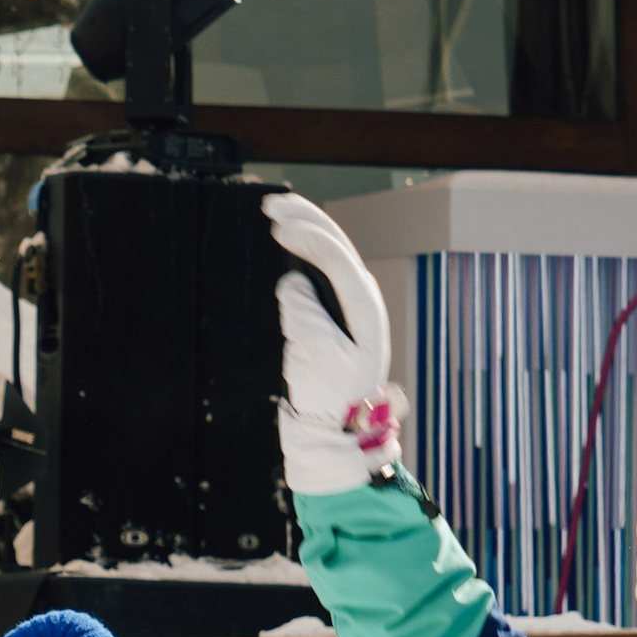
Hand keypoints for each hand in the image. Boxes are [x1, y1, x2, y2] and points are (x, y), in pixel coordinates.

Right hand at [266, 194, 407, 495]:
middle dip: (306, 220)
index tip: (275, 225)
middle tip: (272, 204)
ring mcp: (352, 307)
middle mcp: (363, 302)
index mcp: (364, 310)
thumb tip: (292, 284)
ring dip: (306, 230)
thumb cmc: (331, 400)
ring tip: (276, 213)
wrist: (339, 431)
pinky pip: (323, 271)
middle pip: (338, 247)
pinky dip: (304, 251)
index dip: (308, 236)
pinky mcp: (338, 316)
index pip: (336, 259)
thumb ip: (305, 320)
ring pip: (331, 254)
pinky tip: (287, 243)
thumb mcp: (318, 362)